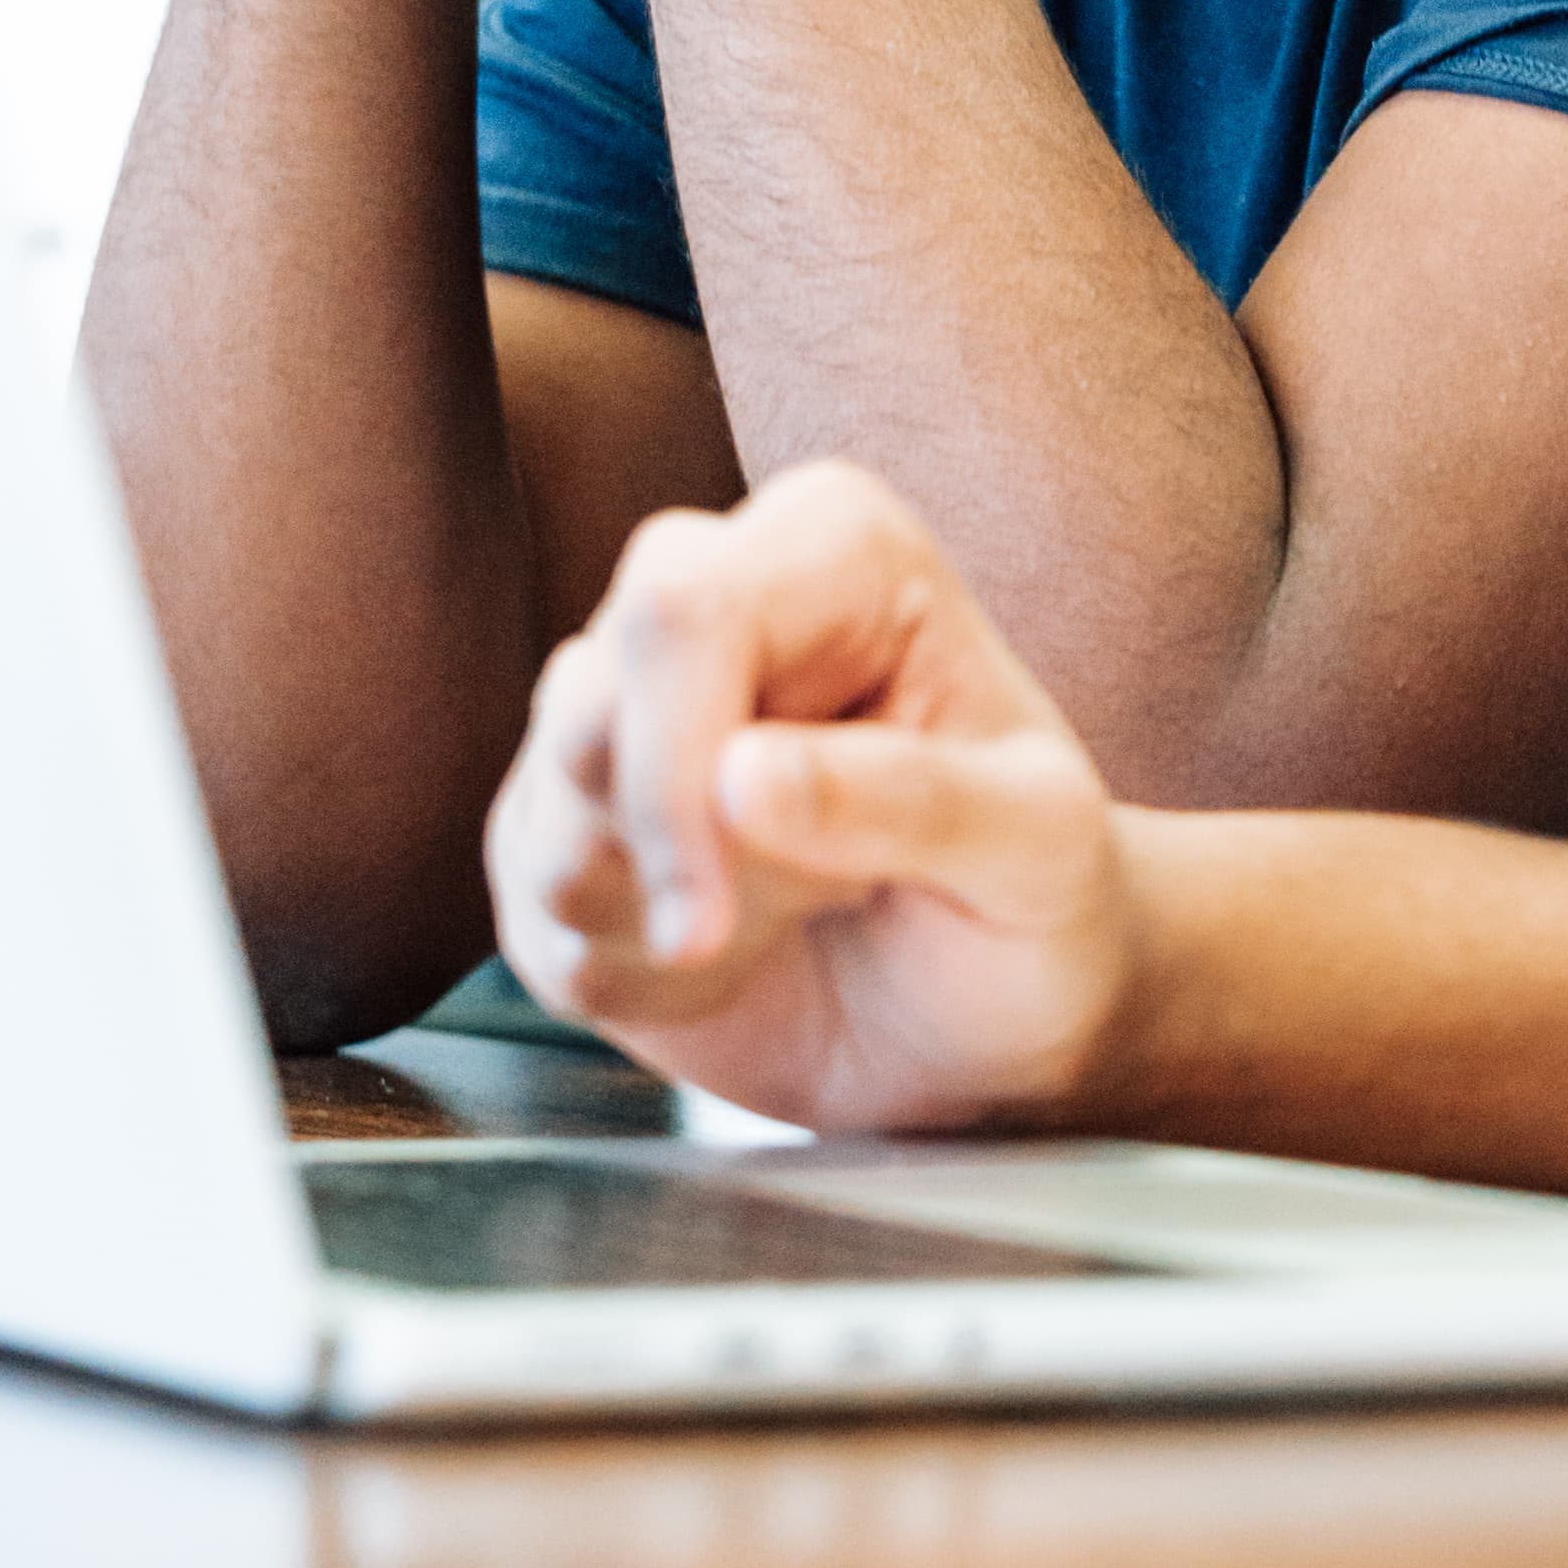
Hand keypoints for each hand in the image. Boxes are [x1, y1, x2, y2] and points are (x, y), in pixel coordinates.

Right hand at [484, 462, 1136, 1135]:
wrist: (989, 1019)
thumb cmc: (1035, 904)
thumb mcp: (1036, 849)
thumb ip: (914, 801)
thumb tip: (743, 777)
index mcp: (833, 548)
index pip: (680, 609)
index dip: (674, 770)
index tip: (716, 913)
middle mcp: (708, 594)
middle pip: (584, 708)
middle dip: (673, 859)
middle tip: (818, 904)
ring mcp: (621, 706)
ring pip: (545, 824)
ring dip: (668, 928)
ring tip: (800, 910)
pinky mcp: (562, 818)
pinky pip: (531, 917)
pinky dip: (636, 979)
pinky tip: (737, 953)